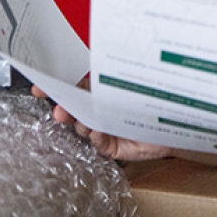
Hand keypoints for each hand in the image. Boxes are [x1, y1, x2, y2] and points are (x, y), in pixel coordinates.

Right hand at [30, 83, 172, 161]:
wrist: (177, 121)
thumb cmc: (155, 97)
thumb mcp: (127, 82)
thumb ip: (104, 77)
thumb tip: (87, 70)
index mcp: (99, 88)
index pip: (72, 85)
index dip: (54, 86)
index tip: (39, 87)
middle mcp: (98, 108)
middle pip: (73, 107)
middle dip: (63, 108)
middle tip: (59, 111)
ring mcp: (102, 126)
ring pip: (82, 125)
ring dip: (80, 124)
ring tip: (83, 121)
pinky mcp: (110, 145)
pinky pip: (97, 142)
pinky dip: (97, 136)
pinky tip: (100, 132)